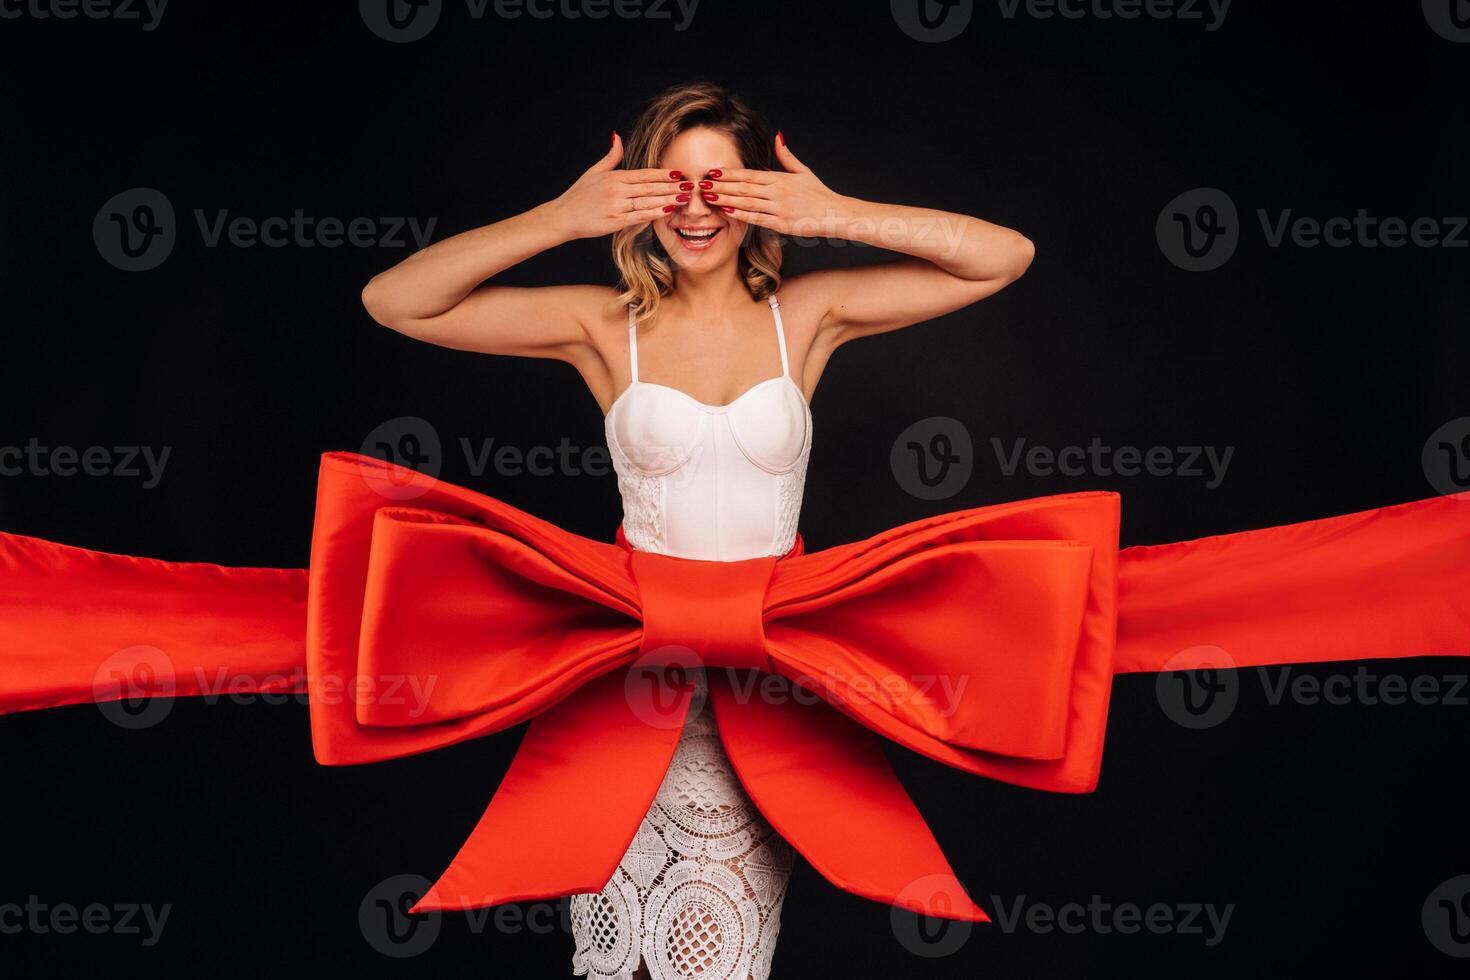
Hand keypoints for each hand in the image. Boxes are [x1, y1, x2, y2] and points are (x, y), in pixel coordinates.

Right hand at [546, 133, 686, 239]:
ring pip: (648, 201)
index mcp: (614, 177)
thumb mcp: (594, 171)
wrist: (563, 216)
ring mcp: (617, 206)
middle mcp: (617, 190)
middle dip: (672, 186)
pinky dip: (655, 213)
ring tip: (685, 197)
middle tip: (690, 185)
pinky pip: (639, 216)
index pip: (645, 174)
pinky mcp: (615, 221)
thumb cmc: (579, 195)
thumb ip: (611, 156)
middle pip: (650, 187)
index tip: (679, 173)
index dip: (663, 174)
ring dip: (668, 199)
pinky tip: (668, 210)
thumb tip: (617, 136)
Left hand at [703, 135, 848, 236]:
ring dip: (726, 200)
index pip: (749, 174)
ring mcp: (778, 208)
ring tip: (709, 198)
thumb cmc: (818, 194)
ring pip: (747, 202)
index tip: (713, 172)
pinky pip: (757, 218)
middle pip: (744, 187)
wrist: (834, 213)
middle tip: (702, 184)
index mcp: (780, 179)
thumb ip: (786, 156)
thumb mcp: (803, 171)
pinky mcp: (781, 224)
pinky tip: (727, 212)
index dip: (730, 173)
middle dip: (721, 186)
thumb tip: (777, 137)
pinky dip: (742, 215)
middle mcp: (777, 192)